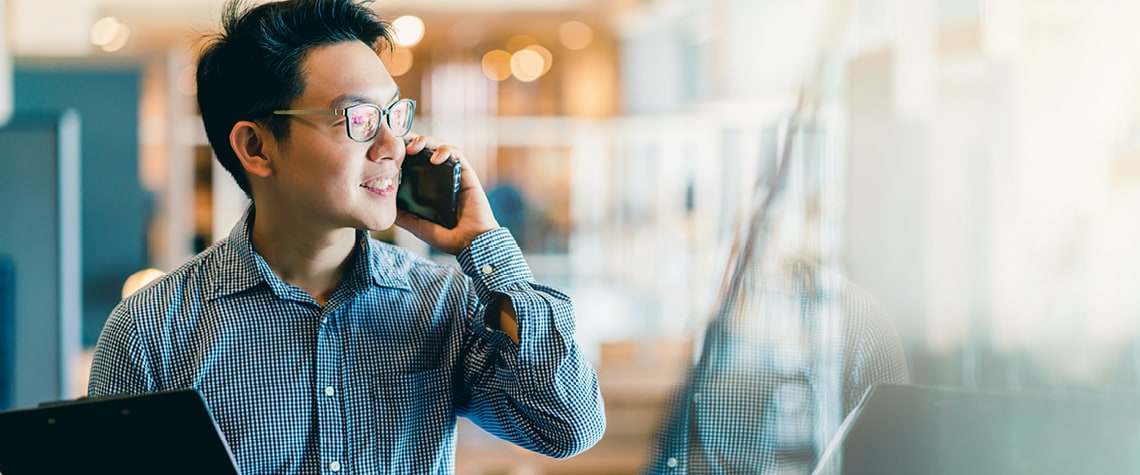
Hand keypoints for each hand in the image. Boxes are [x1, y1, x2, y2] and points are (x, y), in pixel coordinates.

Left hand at [395, 134, 499, 254]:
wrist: (471, 244)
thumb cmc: (449, 238)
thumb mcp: (419, 227)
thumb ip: (404, 217)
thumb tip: (385, 207)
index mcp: (430, 187)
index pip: (416, 161)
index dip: (404, 150)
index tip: (390, 148)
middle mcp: (442, 177)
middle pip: (427, 148)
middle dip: (413, 140)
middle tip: (399, 142)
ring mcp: (455, 174)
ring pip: (441, 146)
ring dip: (427, 141)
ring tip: (414, 147)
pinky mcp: (467, 174)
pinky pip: (457, 154)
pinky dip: (445, 151)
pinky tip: (434, 158)